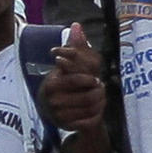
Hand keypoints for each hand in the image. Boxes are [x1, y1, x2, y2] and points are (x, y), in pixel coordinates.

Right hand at [37, 24, 107, 140]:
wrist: (55, 110)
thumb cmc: (64, 82)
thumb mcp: (67, 64)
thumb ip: (73, 46)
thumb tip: (76, 25)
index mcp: (51, 84)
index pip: (75, 80)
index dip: (89, 79)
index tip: (95, 79)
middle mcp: (53, 101)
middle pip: (87, 97)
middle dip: (98, 92)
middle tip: (99, 88)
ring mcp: (59, 115)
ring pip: (91, 109)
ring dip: (100, 103)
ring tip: (99, 98)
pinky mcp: (67, 126)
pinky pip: (89, 122)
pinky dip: (96, 115)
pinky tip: (96, 109)